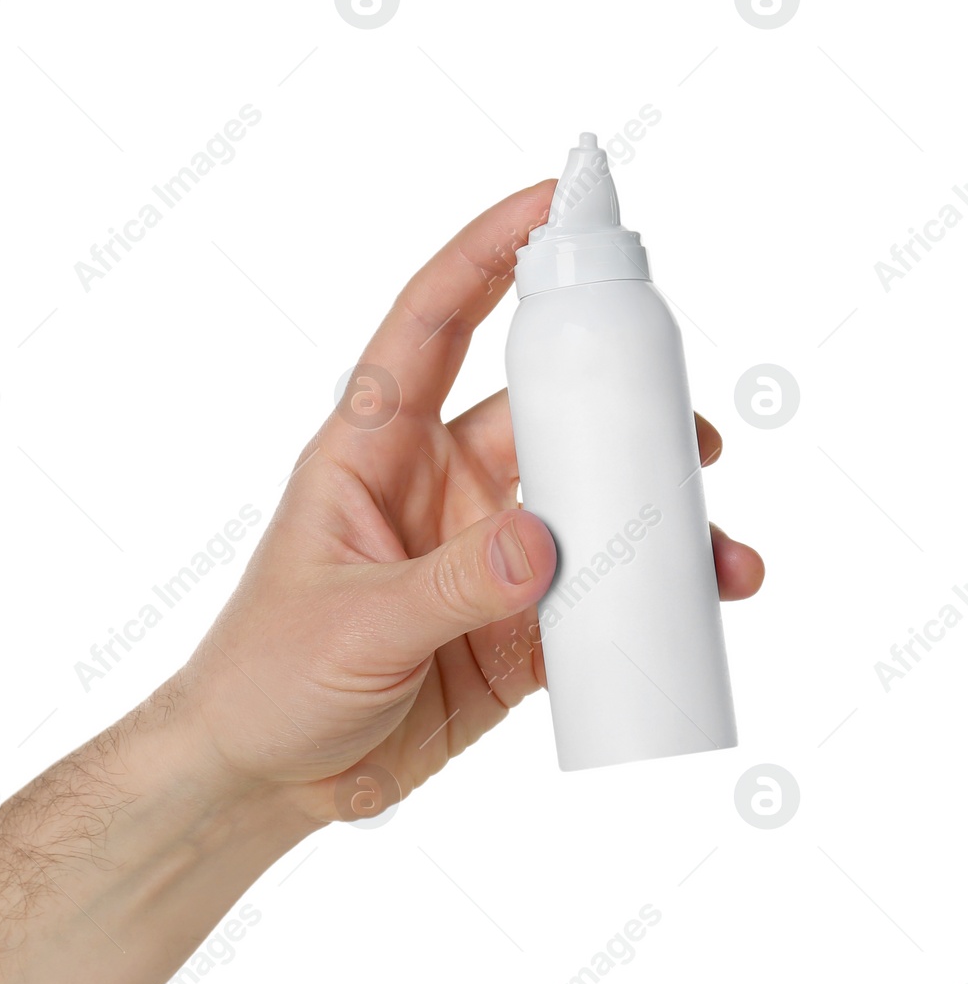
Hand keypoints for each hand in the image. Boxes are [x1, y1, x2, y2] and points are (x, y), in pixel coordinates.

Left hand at [171, 182, 763, 820]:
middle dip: (617, 408)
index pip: (432, 326)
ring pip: (586, 507)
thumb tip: (547, 543)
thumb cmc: (265, 678)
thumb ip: (448, 586)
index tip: (555, 204)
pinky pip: (597, 595)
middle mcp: (438, 487)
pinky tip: (700, 601)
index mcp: (373, 451)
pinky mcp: (513, 627)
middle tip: (689, 431)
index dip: (487, 256)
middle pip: (543, 414)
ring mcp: (481, 556)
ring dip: (653, 517)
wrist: (265, 779)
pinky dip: (650, 597)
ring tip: (718, 550)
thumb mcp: (350, 625)